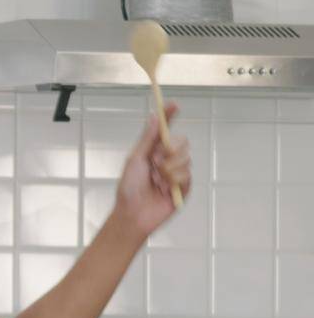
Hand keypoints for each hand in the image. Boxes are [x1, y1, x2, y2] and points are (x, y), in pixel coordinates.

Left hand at [111, 102, 191, 237]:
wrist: (133, 213)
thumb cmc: (129, 188)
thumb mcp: (135, 160)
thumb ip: (147, 139)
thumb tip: (154, 117)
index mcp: (153, 151)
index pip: (165, 130)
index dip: (170, 116)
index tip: (174, 104)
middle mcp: (167, 159)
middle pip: (182, 141)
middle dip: (170, 149)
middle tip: (156, 161)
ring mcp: (177, 172)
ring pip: (185, 158)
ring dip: (168, 169)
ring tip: (156, 181)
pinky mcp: (185, 186)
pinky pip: (187, 175)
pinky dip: (174, 180)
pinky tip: (164, 189)